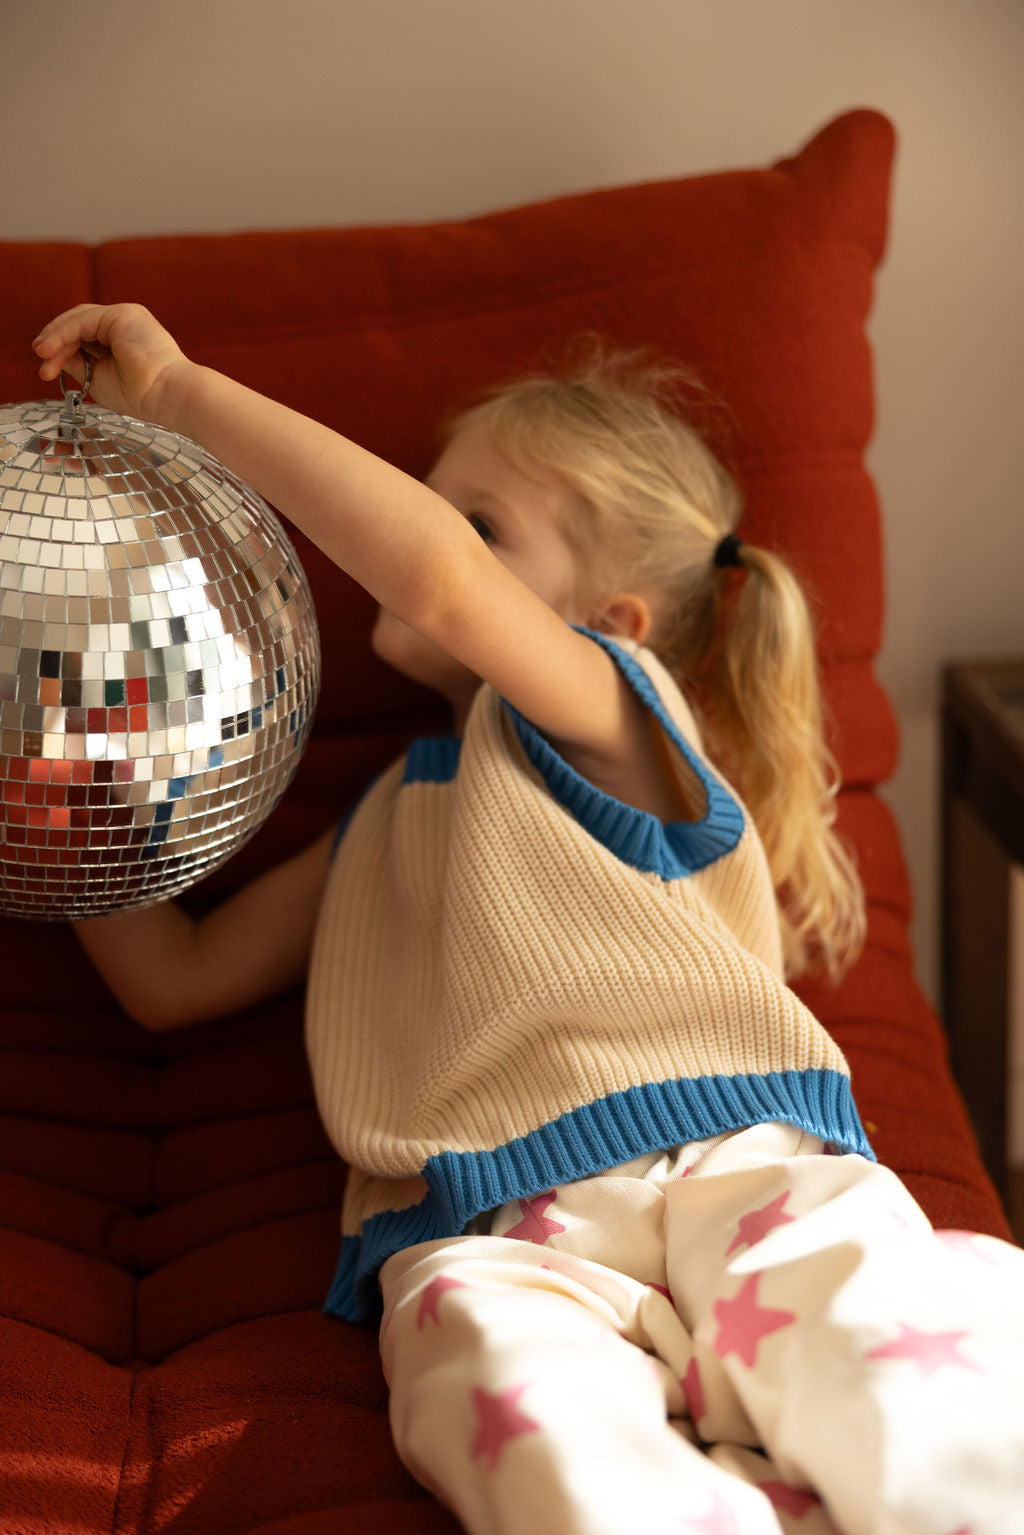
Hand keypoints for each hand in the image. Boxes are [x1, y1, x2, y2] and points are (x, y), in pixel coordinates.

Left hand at [33, 302, 191, 425]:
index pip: (84, 337)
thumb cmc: (142, 395)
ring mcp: (124, 316)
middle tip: (42, 365)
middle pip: (78, 324)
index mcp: (123, 340)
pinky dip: (64, 333)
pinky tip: (51, 349)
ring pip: (78, 319)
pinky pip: (84, 319)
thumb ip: (78, 365)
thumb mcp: (99, 380)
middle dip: (55, 343)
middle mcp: (124, 324)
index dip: (61, 351)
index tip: (46, 372)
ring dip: (55, 337)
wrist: (167, 396)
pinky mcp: (122, 314)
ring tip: (42, 355)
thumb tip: (54, 357)